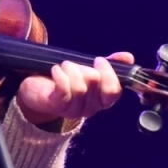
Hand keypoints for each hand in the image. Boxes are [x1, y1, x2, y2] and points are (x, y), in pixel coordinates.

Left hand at [16, 52, 132, 127]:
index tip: (99, 60)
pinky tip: (55, 70)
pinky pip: (63, 89)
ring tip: (64, 66)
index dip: (108, 73)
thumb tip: (128, 57)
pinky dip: (60, 74)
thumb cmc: (68, 81)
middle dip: (86, 68)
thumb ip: (111, 65)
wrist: (39, 92)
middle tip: (78, 64)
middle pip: (96, 83)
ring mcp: (73, 109)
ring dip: (71, 69)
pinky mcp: (57, 105)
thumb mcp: (91, 71)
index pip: (114, 91)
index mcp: (102, 100)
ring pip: (80, 86)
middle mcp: (90, 108)